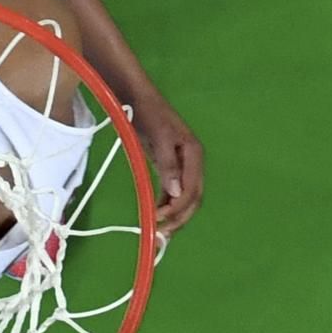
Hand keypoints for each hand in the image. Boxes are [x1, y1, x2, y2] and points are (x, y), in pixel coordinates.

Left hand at [132, 94, 203, 235]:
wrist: (137, 96)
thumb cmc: (148, 113)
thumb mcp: (158, 137)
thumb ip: (168, 164)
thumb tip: (176, 193)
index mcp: (194, 155)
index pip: (192, 190)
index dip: (178, 209)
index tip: (159, 221)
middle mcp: (191, 161)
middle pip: (192, 197)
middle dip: (179, 218)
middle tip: (162, 235)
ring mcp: (181, 163)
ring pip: (183, 196)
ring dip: (173, 214)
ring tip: (160, 231)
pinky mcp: (168, 164)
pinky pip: (172, 189)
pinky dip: (166, 203)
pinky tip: (157, 213)